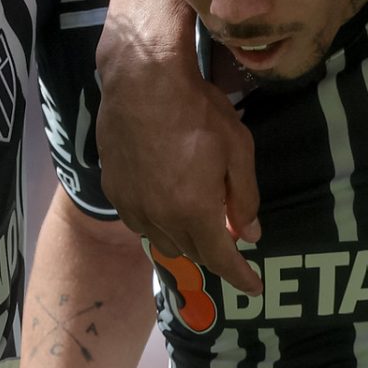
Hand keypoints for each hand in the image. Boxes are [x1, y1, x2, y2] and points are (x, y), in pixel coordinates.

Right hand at [93, 26, 263, 295]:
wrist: (142, 80)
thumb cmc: (198, 110)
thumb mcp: (238, 150)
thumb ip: (245, 197)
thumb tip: (250, 234)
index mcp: (194, 211)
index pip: (221, 259)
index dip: (240, 276)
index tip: (254, 287)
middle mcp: (160, 217)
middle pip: (192, 253)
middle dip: (214, 251)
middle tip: (229, 236)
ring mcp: (132, 205)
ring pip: (162, 241)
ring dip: (184, 238)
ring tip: (197, 217)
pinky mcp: (113, 190)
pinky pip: (139, 222)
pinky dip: (158, 222)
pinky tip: (166, 202)